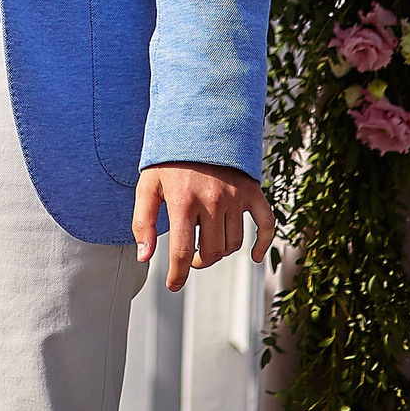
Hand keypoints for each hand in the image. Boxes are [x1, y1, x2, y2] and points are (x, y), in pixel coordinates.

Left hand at [135, 162, 276, 290]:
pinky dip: (263, 244)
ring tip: (206, 244)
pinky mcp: (252, 192)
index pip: (182, 251)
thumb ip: (143, 222)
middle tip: (191, 256)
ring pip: (233, 243)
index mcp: (183, 201)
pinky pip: (266, 225)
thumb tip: (144, 256)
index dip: (177, 274)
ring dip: (220, 251)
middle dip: (199, 260)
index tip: (172, 285)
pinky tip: (254, 256)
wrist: (197, 125)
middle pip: (211, 251)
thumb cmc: (168, 159)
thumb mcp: (147, 186)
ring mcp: (235, 197)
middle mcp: (212, 201)